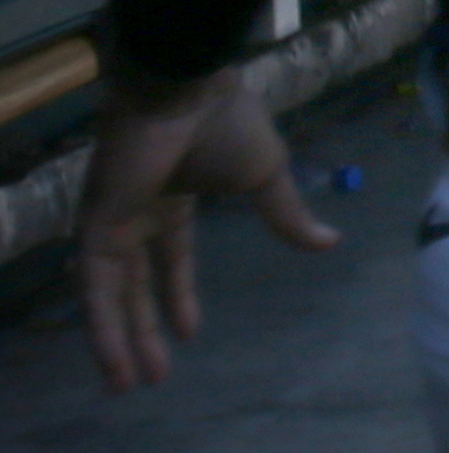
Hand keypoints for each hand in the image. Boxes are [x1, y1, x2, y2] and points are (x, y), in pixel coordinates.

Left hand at [78, 65, 339, 390]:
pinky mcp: (96, 223)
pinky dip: (102, 325)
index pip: (171, 255)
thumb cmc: (229, 123)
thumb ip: (287, 214)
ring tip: (131, 384)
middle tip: (154, 375)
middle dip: (146, 328)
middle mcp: (141, 210)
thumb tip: (331, 242)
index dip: (180, 293)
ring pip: (113, 293)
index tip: (190, 332)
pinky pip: (96, 287)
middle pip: (138, 283)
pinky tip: (114, 359)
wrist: (187, 86)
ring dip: (120, 339)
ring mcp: (114, 217)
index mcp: (178, 195)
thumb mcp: (267, 176)